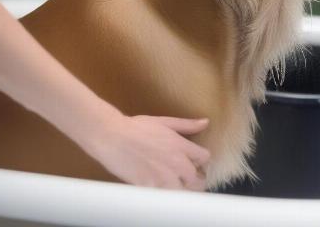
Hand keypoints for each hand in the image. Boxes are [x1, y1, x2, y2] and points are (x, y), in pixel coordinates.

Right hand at [83, 113, 211, 189]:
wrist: (113, 138)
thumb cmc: (138, 127)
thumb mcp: (165, 121)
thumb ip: (187, 125)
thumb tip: (205, 122)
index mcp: (181, 146)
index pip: (205, 158)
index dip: (202, 160)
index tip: (197, 161)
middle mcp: (176, 164)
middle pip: (198, 180)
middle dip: (196, 179)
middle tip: (189, 177)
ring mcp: (163, 179)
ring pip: (183, 193)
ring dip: (182, 189)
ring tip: (176, 183)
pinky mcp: (149, 189)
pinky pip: (165, 197)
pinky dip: (165, 194)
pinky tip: (161, 187)